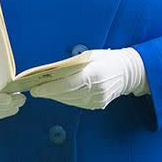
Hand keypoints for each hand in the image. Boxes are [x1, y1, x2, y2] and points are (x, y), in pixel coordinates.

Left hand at [30, 48, 147, 109]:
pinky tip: (58, 93)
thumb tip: (52, 72)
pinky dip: (65, 98)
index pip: (68, 84)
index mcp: (95, 74)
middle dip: (48, 92)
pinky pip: (76, 103)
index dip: (50, 88)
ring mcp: (97, 100)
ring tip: (42, 90)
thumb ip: (73, 65)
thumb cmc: (107, 60)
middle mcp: (96, 90)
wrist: (127, 72)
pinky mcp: (97, 105)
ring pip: (69, 100)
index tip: (35, 89)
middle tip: (33, 88)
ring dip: (55, 96)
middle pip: (66, 94)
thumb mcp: (90, 56)